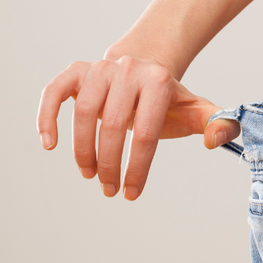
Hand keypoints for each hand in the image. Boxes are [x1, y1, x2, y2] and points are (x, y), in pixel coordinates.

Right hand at [37, 56, 240, 199]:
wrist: (145, 68)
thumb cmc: (169, 100)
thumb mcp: (196, 111)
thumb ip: (216, 124)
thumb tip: (217, 140)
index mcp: (159, 81)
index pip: (146, 133)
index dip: (138, 167)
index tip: (131, 193)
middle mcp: (129, 70)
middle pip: (114, 126)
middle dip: (110, 164)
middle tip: (108, 189)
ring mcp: (100, 68)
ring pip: (83, 113)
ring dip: (83, 150)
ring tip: (90, 174)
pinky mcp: (75, 71)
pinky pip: (53, 93)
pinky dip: (46, 118)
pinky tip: (50, 144)